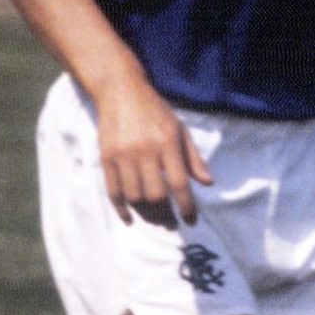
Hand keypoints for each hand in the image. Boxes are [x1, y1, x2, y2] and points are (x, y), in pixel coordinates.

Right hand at [95, 73, 211, 226]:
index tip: (191, 221)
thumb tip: (208, 183)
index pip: (179, 184)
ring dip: (146, 214)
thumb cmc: (155, 111)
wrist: (120, 91)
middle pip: (155, 195)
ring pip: (134, 196)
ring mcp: (123, 155)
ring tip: (155, 220)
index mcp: (167, 143)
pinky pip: (113, 191)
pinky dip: (121, 209)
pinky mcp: (106, 158)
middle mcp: (144, 151)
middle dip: (165, 215)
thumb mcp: (180, 129)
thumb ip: (193, 157)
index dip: (187, 207)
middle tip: (171, 223)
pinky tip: (130, 219)